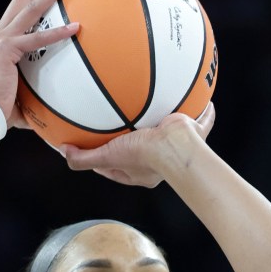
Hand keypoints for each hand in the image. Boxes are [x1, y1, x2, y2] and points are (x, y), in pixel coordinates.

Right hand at [0, 0, 79, 129]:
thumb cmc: (2, 107)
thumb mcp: (23, 91)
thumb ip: (38, 88)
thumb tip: (56, 102)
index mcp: (1, 39)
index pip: (19, 8)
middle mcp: (0, 33)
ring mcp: (2, 39)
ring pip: (31, 8)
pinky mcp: (7, 50)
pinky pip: (38, 38)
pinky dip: (58, 33)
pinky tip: (76, 27)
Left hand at [61, 103, 215, 187]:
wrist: (175, 148)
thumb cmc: (144, 156)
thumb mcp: (108, 157)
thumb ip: (84, 158)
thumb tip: (64, 152)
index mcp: (140, 170)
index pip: (119, 165)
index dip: (107, 157)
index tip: (97, 146)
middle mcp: (159, 159)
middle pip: (146, 147)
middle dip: (137, 138)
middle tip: (127, 126)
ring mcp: (177, 145)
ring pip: (173, 132)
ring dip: (169, 121)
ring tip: (163, 107)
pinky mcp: (192, 132)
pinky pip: (201, 120)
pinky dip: (205, 112)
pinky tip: (206, 101)